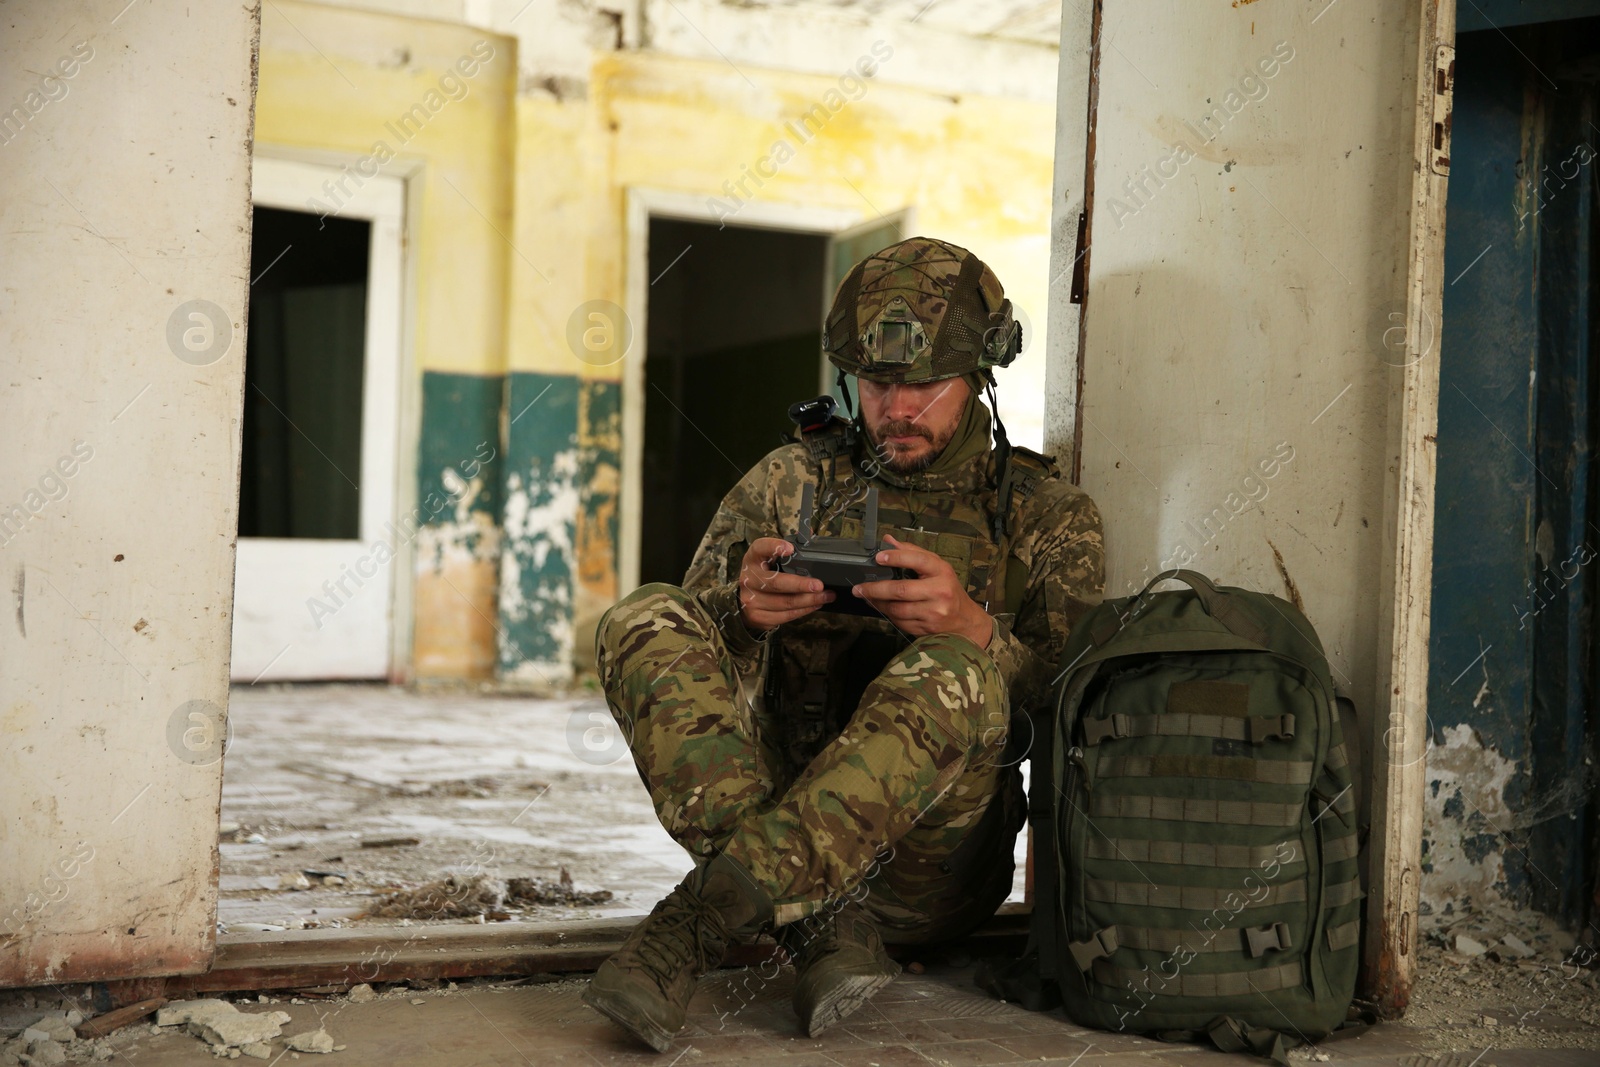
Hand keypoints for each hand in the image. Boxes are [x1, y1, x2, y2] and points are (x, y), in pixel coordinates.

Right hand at [738, 537, 834, 631]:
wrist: (744, 601)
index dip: (774, 547)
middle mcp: (749, 579)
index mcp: (753, 558)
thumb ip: (786, 549)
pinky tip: (814, 605)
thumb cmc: (763, 575)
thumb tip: (810, 535)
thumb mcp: (768, 559)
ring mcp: (751, 600)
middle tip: (819, 585)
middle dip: (801, 585)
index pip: (760, 548)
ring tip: (826, 596)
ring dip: (809, 600)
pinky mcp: (758, 616)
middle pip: (777, 583)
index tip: (790, 549)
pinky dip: (803, 611)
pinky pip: (785, 616)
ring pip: (785, 602)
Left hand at [852, 534, 994, 648]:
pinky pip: (900, 622)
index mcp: (942, 571)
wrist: (964, 619)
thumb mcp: (936, 567)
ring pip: (897, 609)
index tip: (878, 557)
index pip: (918, 560)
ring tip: (868, 598)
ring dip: (879, 604)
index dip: (896, 557)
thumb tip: (888, 540)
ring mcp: (934, 613)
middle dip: (875, 589)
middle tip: (859, 588)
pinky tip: (883, 608)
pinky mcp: (927, 628)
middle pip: (901, 590)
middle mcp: (940, 592)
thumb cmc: (946, 588)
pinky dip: (889, 615)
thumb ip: (911, 552)